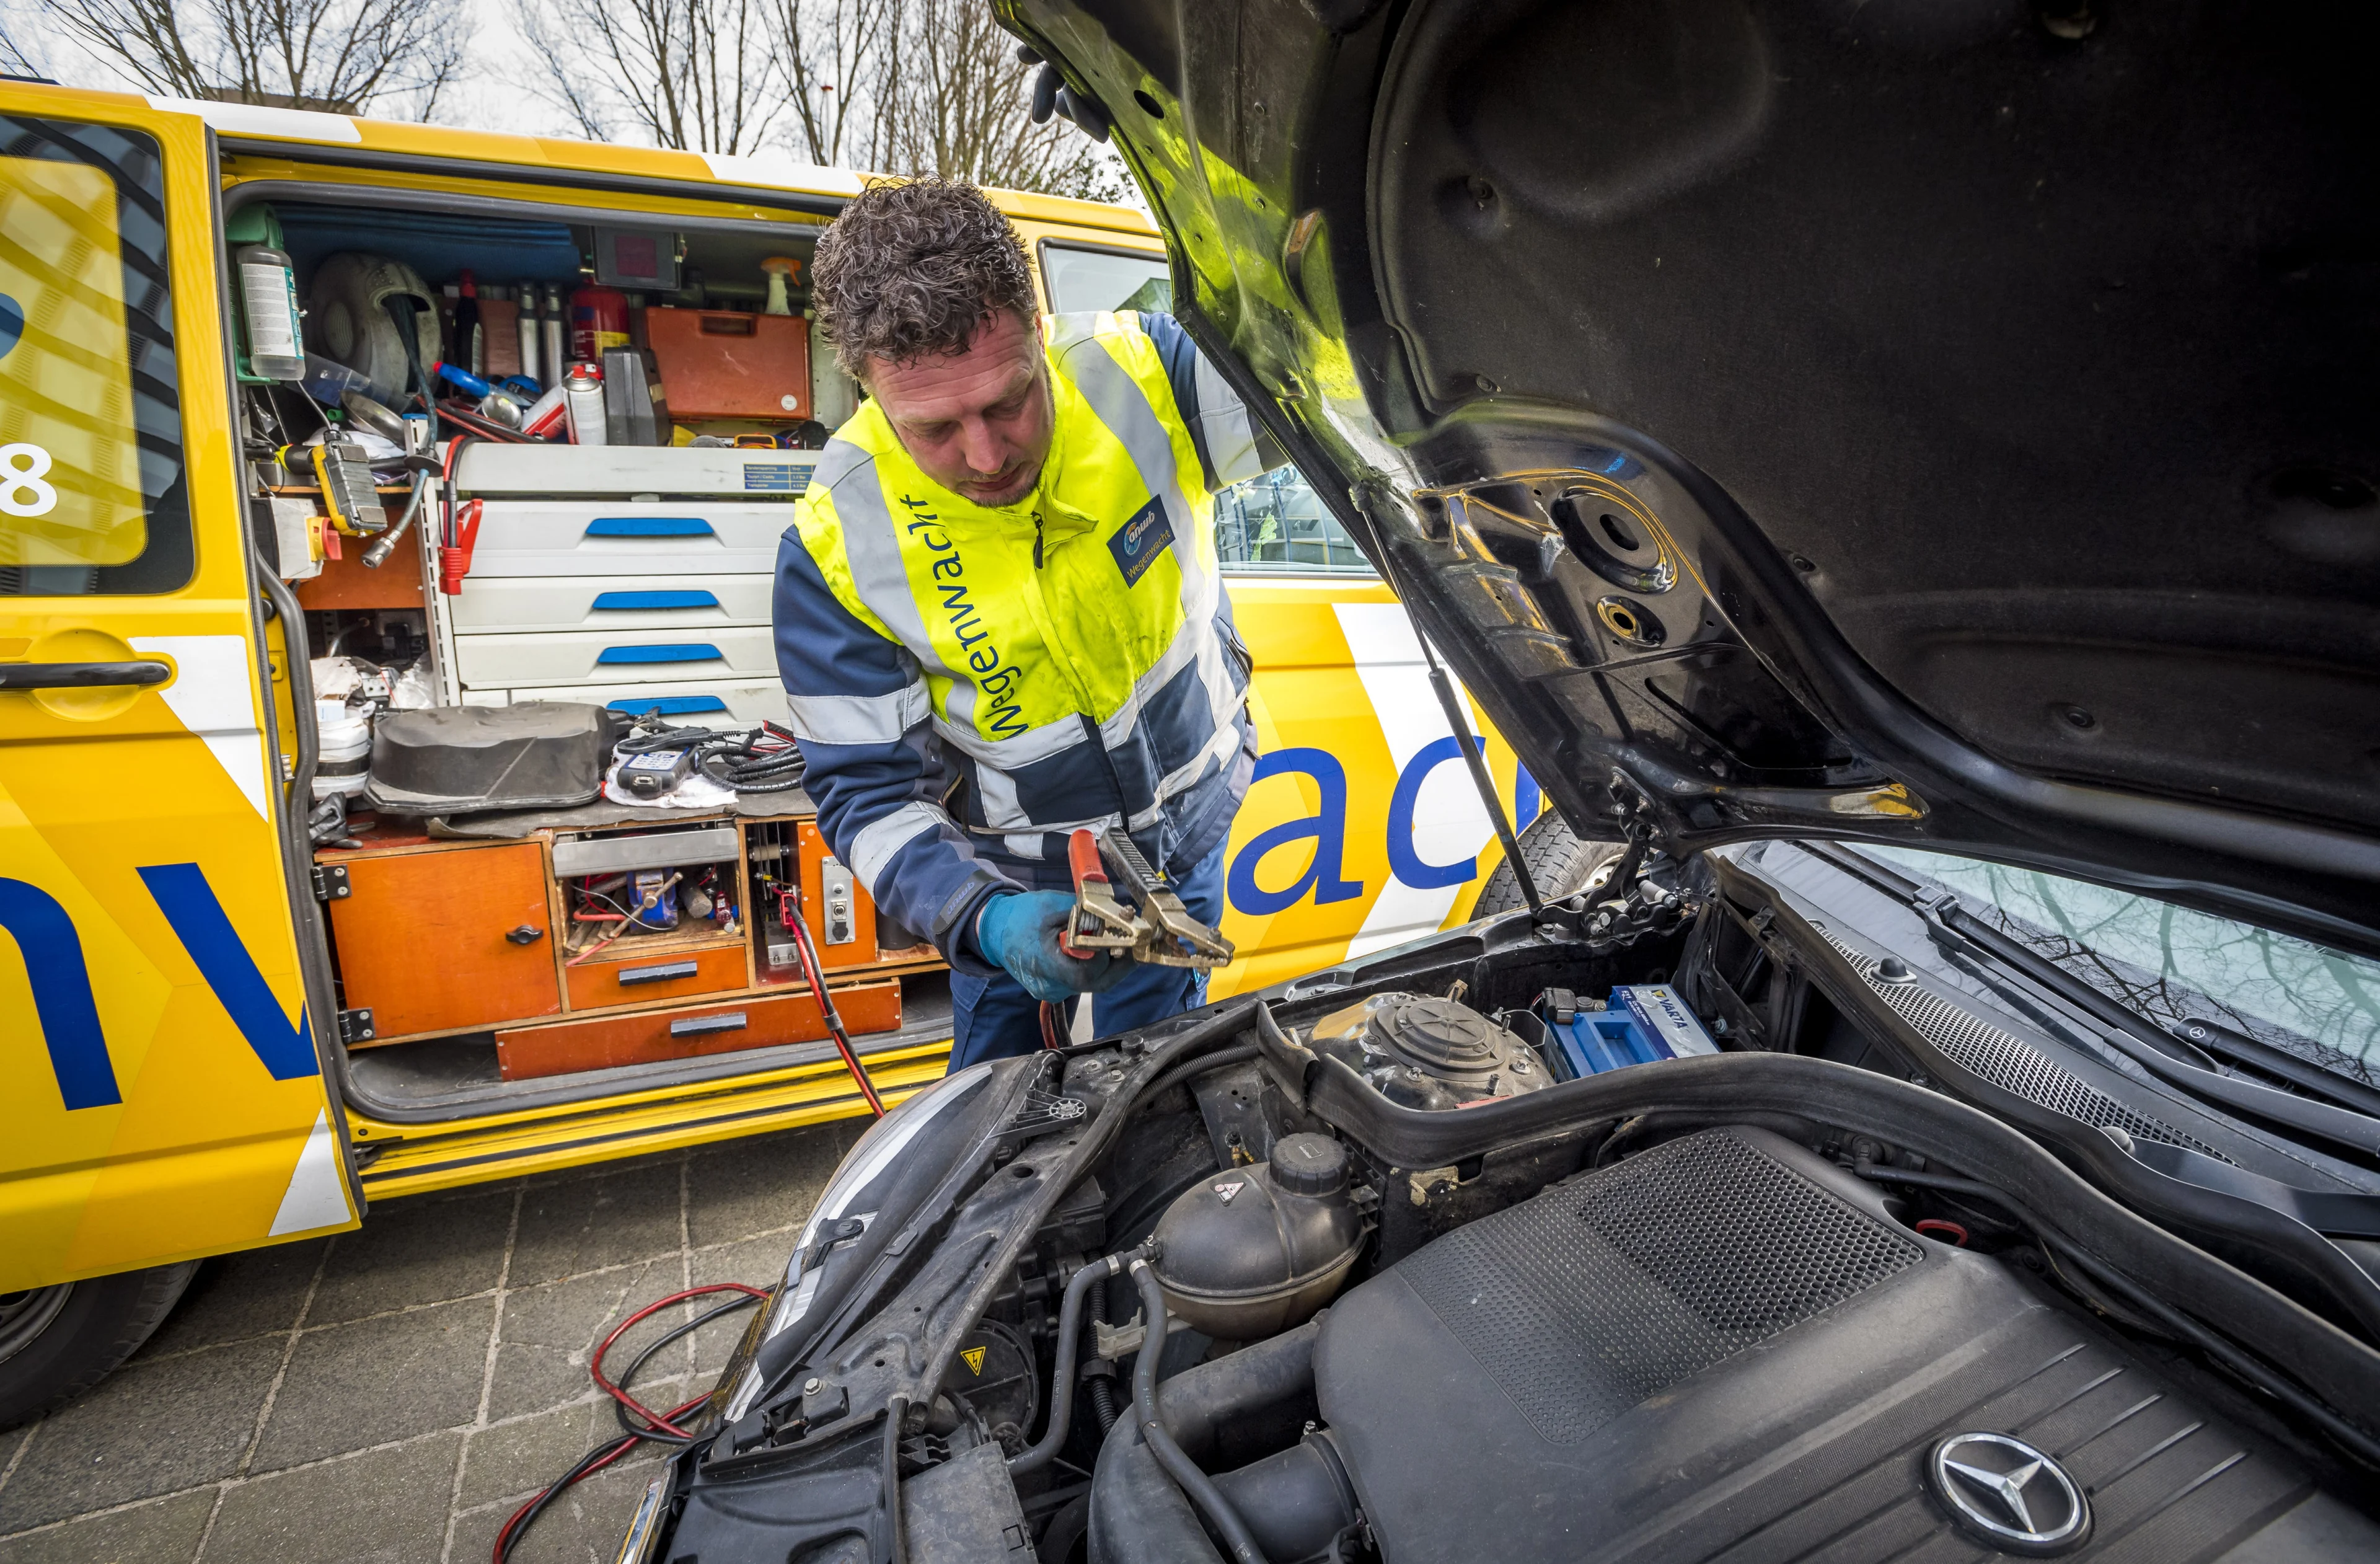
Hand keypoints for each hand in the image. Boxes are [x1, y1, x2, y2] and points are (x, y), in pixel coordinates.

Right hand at [975, 891, 1122, 1001]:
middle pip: (1096, 983)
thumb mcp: (1051, 905)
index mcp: (1044, 966)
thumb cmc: (1020, 916)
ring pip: (1092, 984)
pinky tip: (1105, 950)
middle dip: (1120, 964)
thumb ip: (1083, 912)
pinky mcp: (1055, 987)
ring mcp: (1052, 990)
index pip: (1086, 973)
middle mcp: (1050, 986)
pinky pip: (1083, 981)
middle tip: (1136, 944)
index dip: (1105, 956)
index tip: (1117, 935)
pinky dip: (1097, 967)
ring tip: (1124, 944)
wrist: (994, 929)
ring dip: (1111, 965)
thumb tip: (1113, 915)